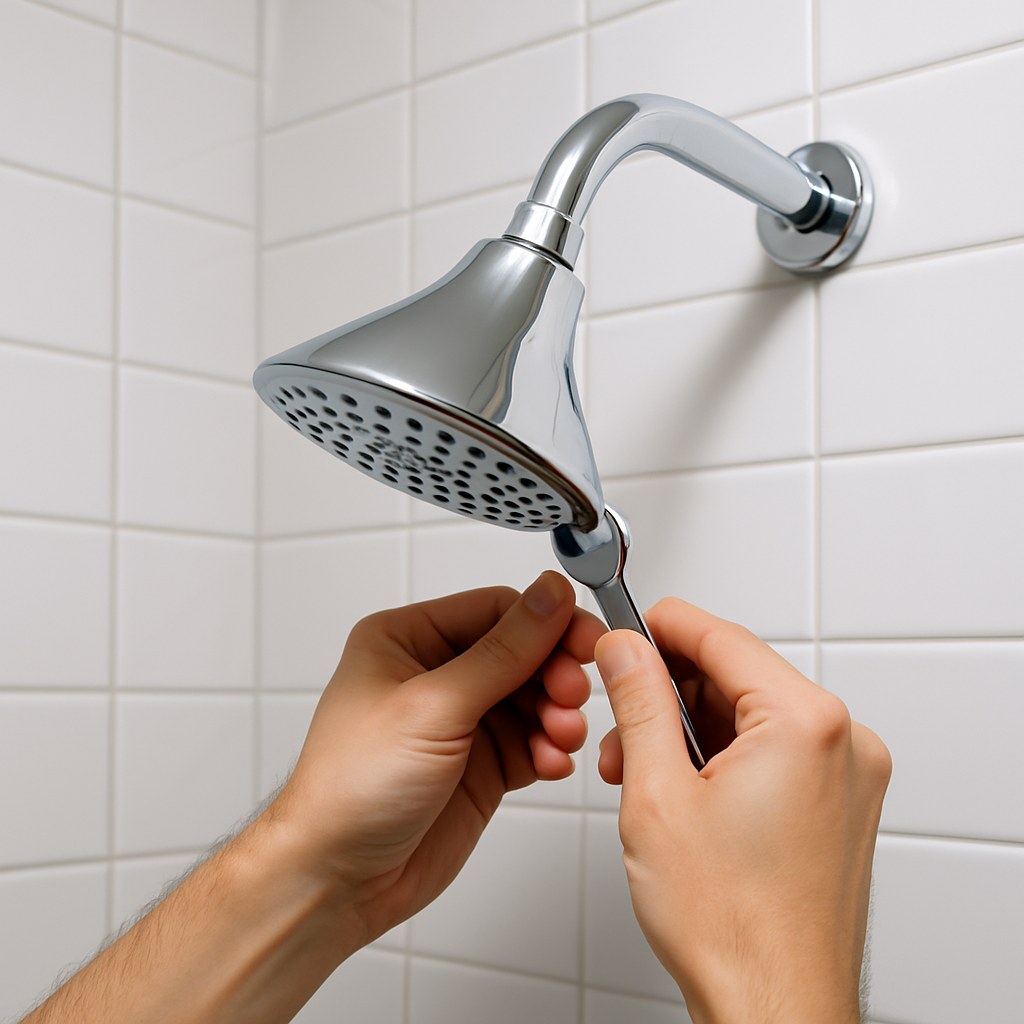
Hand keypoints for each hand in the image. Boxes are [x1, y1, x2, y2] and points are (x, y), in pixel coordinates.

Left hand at [270, 571, 604, 945]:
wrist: (338, 880)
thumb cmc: (351, 787)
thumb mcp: (433, 706)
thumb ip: (502, 651)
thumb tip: (549, 595)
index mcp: (407, 640)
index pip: (495, 610)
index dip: (545, 622)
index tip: (585, 640)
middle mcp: (435, 675)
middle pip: (521, 653)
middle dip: (554, 674)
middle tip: (574, 695)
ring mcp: (460, 722)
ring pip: (534, 699)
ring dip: (557, 715)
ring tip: (561, 736)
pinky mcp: (480, 765)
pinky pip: (533, 742)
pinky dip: (550, 750)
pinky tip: (550, 763)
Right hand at [595, 599, 890, 1023]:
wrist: (775, 1009)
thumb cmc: (732, 927)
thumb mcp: (656, 794)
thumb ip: (638, 702)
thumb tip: (624, 650)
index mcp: (806, 725)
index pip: (720, 636)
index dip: (658, 629)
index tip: (620, 634)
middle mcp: (842, 741)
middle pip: (735, 674)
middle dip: (667, 695)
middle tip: (620, 727)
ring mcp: (847, 775)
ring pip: (749, 714)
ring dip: (689, 730)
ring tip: (642, 775)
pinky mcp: (839, 803)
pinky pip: (772, 749)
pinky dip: (722, 757)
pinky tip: (681, 791)